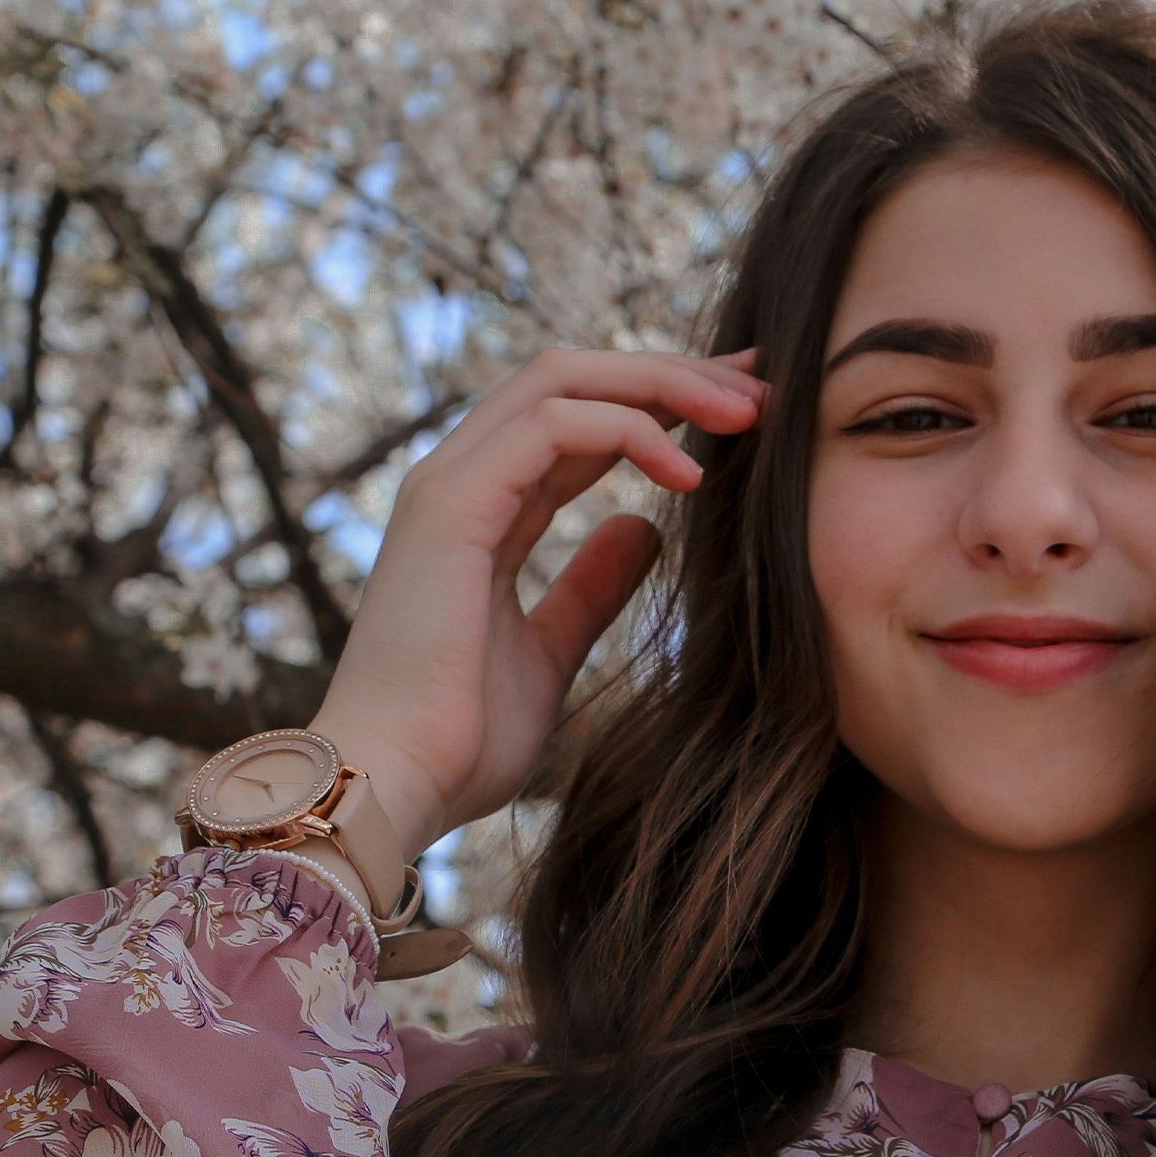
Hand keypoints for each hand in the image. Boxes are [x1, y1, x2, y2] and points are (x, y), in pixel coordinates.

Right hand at [305, 347, 765, 855]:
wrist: (394, 784)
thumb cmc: (459, 738)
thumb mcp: (551, 652)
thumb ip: (591, 588)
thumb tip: (644, 532)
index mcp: (483, 508)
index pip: (580, 421)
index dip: (662, 403)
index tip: (744, 414)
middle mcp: (461, 477)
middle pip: (575, 378)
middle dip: (673, 372)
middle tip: (762, 389)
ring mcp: (450, 482)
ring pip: (564, 379)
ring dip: (664, 385)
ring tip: (745, 416)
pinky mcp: (451, 503)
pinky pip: (553, 425)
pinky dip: (630, 431)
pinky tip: (690, 472)